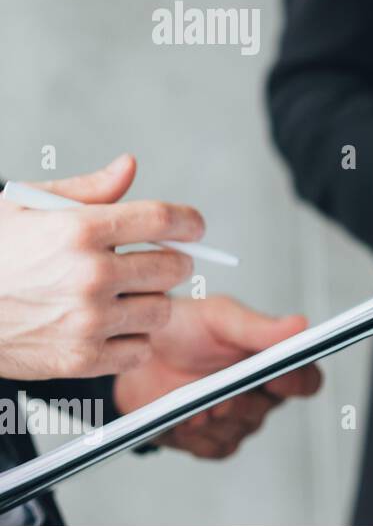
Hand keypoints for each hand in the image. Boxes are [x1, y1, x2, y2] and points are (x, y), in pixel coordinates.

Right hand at [0, 155, 203, 380]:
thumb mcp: (25, 205)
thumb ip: (88, 189)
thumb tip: (128, 166)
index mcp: (79, 231)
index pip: (163, 220)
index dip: (188, 222)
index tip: (193, 228)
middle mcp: (90, 275)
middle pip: (174, 267)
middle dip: (171, 261)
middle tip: (155, 262)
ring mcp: (88, 320)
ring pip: (162, 310)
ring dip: (151, 302)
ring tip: (123, 296)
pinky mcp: (82, 359)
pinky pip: (140, 349)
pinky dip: (132, 339)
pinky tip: (109, 327)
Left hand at [113, 295, 320, 458]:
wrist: (132, 355)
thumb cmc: (178, 328)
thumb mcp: (217, 316)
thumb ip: (256, 326)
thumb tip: (298, 325)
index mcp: (270, 359)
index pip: (306, 379)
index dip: (297, 382)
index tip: (274, 379)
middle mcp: (259, 391)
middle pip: (268, 409)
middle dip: (240, 402)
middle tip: (218, 392)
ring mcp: (236, 417)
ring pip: (240, 430)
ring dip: (214, 418)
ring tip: (190, 400)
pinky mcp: (211, 439)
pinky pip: (217, 448)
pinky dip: (197, 435)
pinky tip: (182, 416)